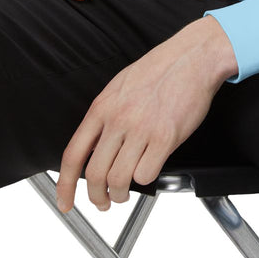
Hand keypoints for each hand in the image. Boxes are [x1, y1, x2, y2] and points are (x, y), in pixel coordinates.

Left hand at [55, 15, 238, 212]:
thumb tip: (95, 144)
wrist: (193, 56)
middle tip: (103, 201)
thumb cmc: (161, 68)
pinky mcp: (165, 137)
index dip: (65, 185)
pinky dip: (146, 180)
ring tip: (125, 193)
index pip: (73, 155)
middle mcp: (118, 119)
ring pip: (119, 180)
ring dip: (120, 194)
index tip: (66, 201)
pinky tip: (149, 170)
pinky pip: (146, 174)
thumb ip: (106, 115)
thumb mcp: (120, 86)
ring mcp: (142, 129)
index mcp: (103, 107)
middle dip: (96, 197)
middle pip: (94, 174)